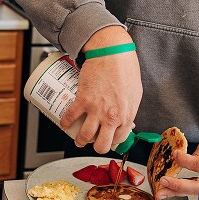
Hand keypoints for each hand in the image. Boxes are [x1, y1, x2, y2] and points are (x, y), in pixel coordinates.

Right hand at [60, 26, 141, 153]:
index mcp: (127, 116)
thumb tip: (126, 120)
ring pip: (84, 136)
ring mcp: (96, 110)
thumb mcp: (134, 94)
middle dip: (96, 146)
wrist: (112, 53)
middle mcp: (112, 117)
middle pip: (101, 145)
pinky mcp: (83, 100)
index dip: (112, 142)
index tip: (107, 139)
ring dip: (79, 140)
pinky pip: (70, 118)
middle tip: (92, 141)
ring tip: (78, 139)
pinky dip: (65, 123)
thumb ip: (129, 110)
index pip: (119, 140)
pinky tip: (64, 124)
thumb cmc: (125, 69)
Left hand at [156, 129, 198, 198]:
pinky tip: (169, 191)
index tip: (175, 154)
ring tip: (160, 191)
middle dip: (179, 186)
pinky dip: (182, 191)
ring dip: (177, 192)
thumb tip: (184, 161)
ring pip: (197, 192)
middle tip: (163, 181)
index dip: (186, 160)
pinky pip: (198, 191)